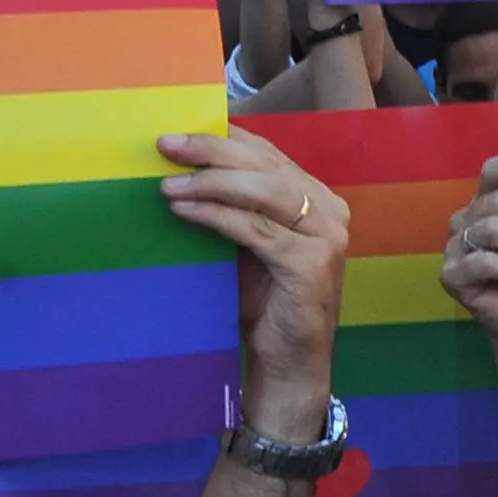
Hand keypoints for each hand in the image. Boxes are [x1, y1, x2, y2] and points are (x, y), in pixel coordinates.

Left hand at [159, 130, 349, 434]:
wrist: (288, 365)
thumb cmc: (262, 305)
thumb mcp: (246, 246)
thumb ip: (232, 209)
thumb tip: (180, 170)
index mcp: (317, 199)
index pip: (268, 154)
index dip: (224, 137)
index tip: (178, 131)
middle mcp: (330, 210)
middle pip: (267, 164)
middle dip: (212, 150)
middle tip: (167, 144)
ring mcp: (327, 236)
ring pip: (264, 190)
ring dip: (210, 182)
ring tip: (167, 184)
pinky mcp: (312, 264)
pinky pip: (256, 229)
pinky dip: (216, 215)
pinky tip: (185, 211)